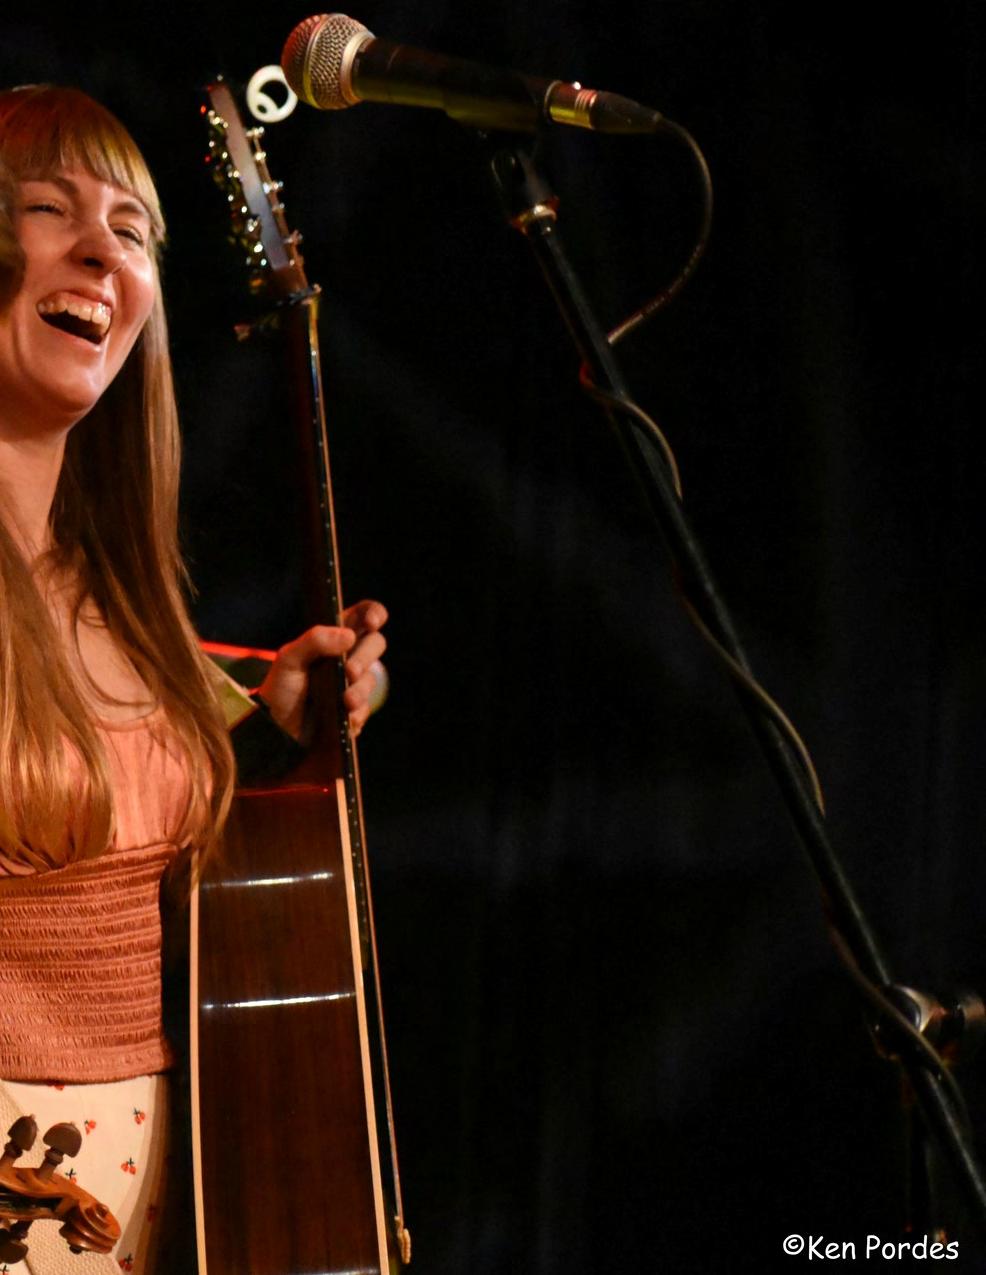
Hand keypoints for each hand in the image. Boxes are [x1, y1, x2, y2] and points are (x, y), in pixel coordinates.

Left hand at [257, 600, 387, 740]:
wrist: (275, 728)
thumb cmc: (280, 687)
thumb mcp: (289, 658)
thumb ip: (315, 640)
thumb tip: (349, 636)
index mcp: (333, 637)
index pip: (362, 615)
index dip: (374, 613)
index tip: (371, 623)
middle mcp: (348, 657)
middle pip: (375, 643)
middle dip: (366, 656)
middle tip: (350, 671)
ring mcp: (353, 684)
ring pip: (371, 679)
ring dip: (360, 690)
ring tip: (345, 701)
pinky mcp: (355, 710)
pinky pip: (366, 709)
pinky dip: (356, 712)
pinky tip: (342, 717)